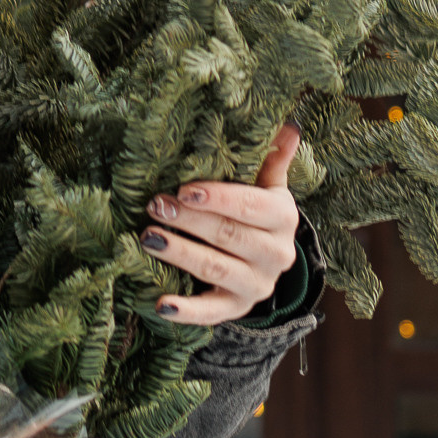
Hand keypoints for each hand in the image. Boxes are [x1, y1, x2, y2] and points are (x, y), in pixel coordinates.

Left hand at [142, 123, 301, 326]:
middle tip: (154, 206)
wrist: (265, 263)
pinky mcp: (237, 309)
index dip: (217, 198)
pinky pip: (211, 313)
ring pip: (215, 269)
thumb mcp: (268, 187)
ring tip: (148, 238)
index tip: (183, 189)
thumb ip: (273, 160)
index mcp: (284, 218)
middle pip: (229, 235)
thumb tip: (290, 125)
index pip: (250, 206)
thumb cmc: (256, 214)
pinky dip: (186, 311)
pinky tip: (161, 304)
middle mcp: (276, 254)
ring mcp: (257, 285)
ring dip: (180, 254)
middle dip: (189, 220)